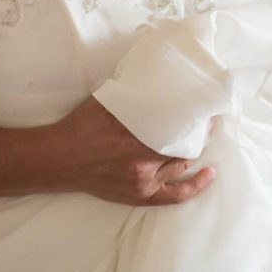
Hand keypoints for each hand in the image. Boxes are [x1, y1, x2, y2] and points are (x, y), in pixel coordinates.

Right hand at [50, 94, 216, 205]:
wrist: (61, 159)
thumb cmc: (82, 126)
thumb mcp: (106, 100)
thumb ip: (132, 93)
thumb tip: (154, 76)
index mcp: (133, 133)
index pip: (176, 125)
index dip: (194, 117)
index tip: (205, 106)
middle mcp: (141, 160)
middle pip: (183, 145)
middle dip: (199, 132)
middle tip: (210, 119)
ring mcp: (142, 181)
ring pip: (181, 166)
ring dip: (197, 151)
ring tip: (207, 137)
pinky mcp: (140, 195)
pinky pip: (174, 195)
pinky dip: (194, 186)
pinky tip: (208, 174)